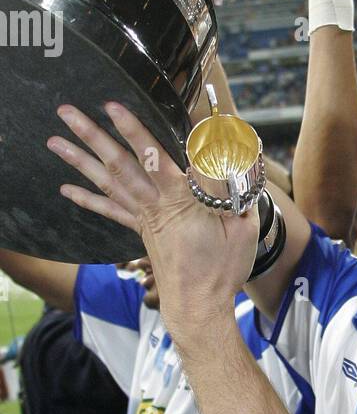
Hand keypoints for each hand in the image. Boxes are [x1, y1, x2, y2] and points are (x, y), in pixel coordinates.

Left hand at [47, 102, 255, 336]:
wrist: (198, 307)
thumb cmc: (223, 269)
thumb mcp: (243, 226)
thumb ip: (236, 189)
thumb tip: (233, 156)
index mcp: (182, 201)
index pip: (152, 158)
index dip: (133, 130)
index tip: (112, 107)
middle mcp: (155, 206)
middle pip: (118, 164)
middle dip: (92, 136)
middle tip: (67, 112)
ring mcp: (144, 218)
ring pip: (108, 182)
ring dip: (80, 160)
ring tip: (55, 141)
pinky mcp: (140, 231)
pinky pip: (110, 210)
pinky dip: (87, 197)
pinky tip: (67, 188)